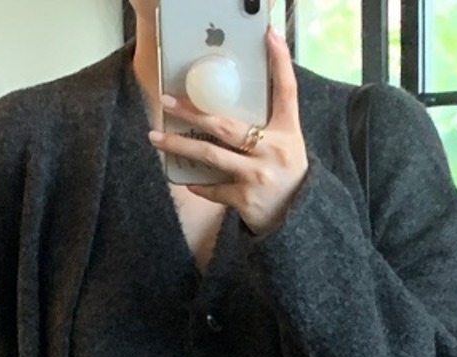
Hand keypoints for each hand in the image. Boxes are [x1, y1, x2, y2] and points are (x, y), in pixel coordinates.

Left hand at [148, 25, 307, 237]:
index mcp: (288, 133)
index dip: (280, 61)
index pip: (287, 90)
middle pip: (227, 125)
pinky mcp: (245, 200)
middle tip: (167, 101)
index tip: (269, 35)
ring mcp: (258, 177)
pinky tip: (185, 178)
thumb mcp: (287, 145)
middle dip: (193, 112)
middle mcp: (274, 152)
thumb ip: (267, 123)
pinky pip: (213, 188)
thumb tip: (232, 102)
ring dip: (180, 145)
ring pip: (211, 156)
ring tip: (156, 137)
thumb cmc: (287, 176)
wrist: (299, 221)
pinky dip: (197, 183)